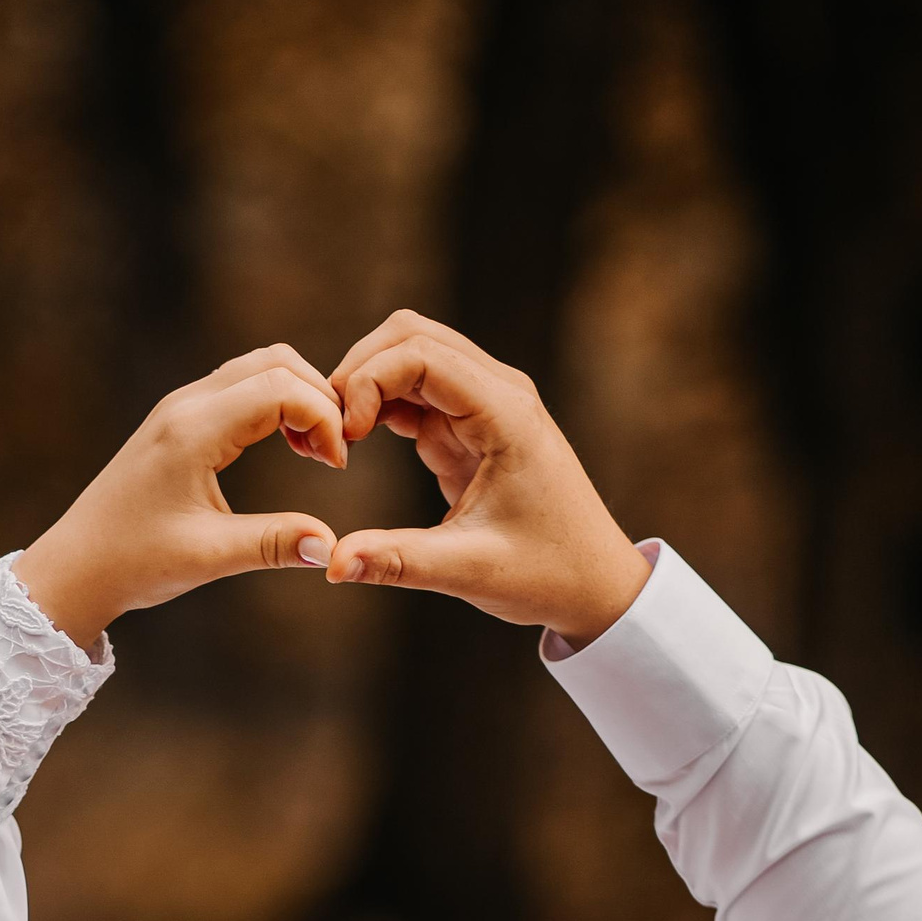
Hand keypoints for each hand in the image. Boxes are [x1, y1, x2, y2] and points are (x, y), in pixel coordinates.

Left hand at [15, 346, 346, 651]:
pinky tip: (287, 447)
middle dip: (319, 398)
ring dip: (299, 396)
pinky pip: (240, 386)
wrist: (76, 566)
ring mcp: (181, 407)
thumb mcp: (209, 557)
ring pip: (259, 367)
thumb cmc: (134, 562)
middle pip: (276, 362)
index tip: (337, 466)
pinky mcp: (180, 419)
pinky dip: (276, 403)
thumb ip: (273, 544)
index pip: (281, 388)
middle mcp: (187, 404)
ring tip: (315, 452)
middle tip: (334, 454)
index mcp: (193, 430)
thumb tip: (332, 547)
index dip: (323, 419)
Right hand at [324, 311, 650, 644]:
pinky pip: (414, 393)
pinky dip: (378, 407)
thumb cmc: (548, 574)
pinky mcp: (469, 427)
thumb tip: (333, 563)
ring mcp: (483, 405)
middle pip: (411, 335)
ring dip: (365, 385)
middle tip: (327, 430)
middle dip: (358, 371)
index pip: (421, 353)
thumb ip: (398, 561)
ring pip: (410, 355)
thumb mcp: (470, 572)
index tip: (344, 438)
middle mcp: (498, 393)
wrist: (594, 584)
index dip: (368, 381)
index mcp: (506, 413)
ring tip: (337, 440)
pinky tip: (355, 444)